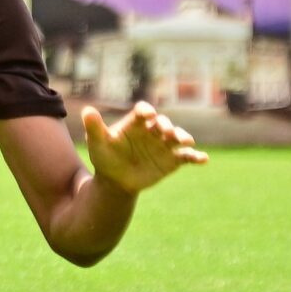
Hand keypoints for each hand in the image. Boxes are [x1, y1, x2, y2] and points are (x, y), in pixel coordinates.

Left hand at [83, 102, 207, 194]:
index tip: (148, 115)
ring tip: (186, 141)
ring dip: (183, 137)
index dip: (146, 111)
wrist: (116, 180)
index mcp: (135, 123)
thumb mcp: (97, 143)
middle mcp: (152, 131)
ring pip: (178, 137)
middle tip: (167, 131)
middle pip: (163, 123)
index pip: (143, 111)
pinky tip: (203, 159)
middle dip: (166, 125)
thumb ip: (94, 127)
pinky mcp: (173, 160)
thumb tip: (87, 111)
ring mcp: (164, 145)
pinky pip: (187, 157)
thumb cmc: (105, 157)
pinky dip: (196, 157)